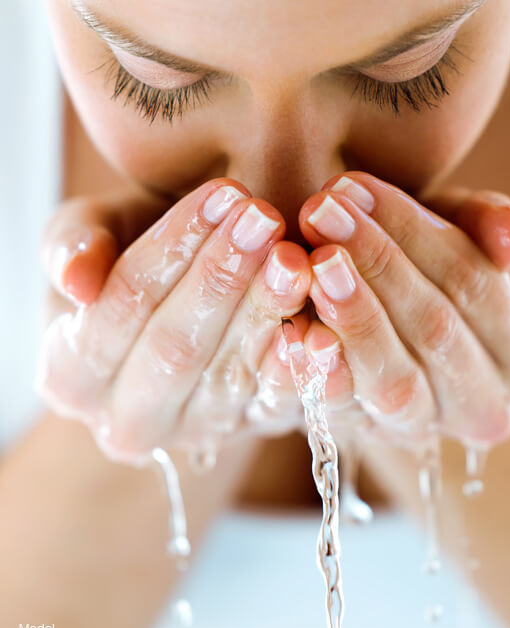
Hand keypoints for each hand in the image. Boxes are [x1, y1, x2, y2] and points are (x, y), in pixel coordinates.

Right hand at [36, 179, 311, 461]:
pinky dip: (301, 369)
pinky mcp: (249, 429)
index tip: (220, 194)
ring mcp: (193, 432)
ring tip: (295, 257)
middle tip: (263, 218)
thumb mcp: (91, 235)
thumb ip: (71, 245)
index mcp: (70, 375)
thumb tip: (76, 282)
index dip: (171, 248)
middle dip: (221, 278)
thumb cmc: (130, 258)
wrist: (179, 307)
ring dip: (266, 312)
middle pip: (175, 348)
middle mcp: (127, 421)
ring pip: (229, 375)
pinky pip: (278, 405)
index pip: (122, 306)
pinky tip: (320, 329)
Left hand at [296, 172, 509, 447]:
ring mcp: (426, 428)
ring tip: (313, 263)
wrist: (408, 340)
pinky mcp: (371, 435)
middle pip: (434, 330)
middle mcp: (487, 405)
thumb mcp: (466, 238)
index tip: (354, 187)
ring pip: (394, 380)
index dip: (413, 232)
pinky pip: (344, 412)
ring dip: (351, 316)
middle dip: (374, 263)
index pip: (475, 283)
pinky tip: (295, 331)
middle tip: (321, 212)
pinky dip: (320, 372)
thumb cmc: (440, 274)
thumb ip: (488, 226)